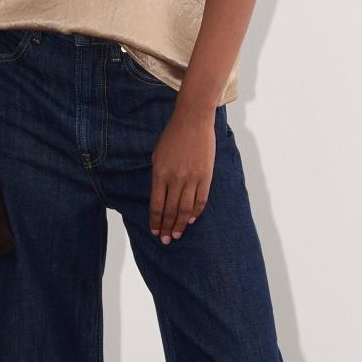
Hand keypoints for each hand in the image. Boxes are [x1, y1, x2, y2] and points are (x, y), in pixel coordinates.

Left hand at [150, 104, 215, 243]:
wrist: (193, 120)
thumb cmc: (172, 136)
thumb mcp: (157, 156)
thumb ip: (158, 177)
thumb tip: (160, 198)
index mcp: (160, 173)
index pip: (157, 205)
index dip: (156, 221)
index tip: (155, 232)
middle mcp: (175, 178)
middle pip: (171, 210)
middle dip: (167, 227)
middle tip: (165, 240)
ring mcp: (192, 178)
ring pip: (186, 208)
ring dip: (181, 224)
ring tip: (177, 235)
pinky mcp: (205, 175)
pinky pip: (201, 199)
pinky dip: (196, 211)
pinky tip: (192, 220)